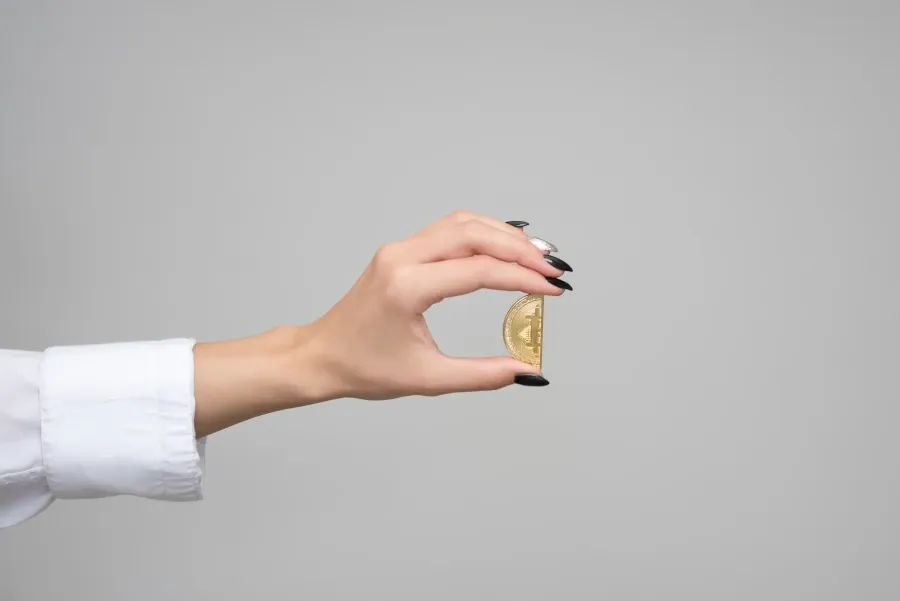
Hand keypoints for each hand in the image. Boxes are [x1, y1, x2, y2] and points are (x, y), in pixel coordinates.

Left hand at [305, 211, 571, 399]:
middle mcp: (401, 258)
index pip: (478, 271)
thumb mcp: (429, 379)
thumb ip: (483, 375)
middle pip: (473, 234)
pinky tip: (506, 247)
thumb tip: (528, 371)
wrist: (322, 355)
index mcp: (407, 288)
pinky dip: (483, 234)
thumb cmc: (365, 368)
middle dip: (520, 250)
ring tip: (538, 256)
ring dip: (503, 235)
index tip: (553, 290)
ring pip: (462, 223)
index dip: (522, 278)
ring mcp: (399, 249)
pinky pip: (449, 230)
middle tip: (554, 270)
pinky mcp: (401, 250)